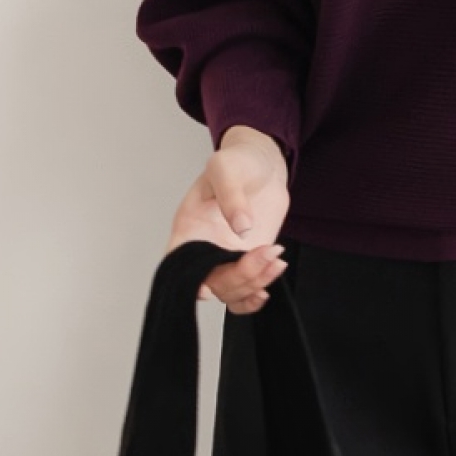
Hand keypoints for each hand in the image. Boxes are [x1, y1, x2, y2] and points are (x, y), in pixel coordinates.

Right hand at [164, 125, 291, 313]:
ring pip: (231, 292)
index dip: (194, 279)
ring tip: (276, 260)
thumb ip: (231, 196)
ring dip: (253, 285)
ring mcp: (227, 257)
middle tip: (266, 252)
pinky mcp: (249, 260)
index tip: (219, 271)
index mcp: (189, 230)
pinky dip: (256, 295)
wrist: (264, 163)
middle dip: (240, 277)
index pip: (179, 267)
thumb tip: (241, 228)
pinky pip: (246, 290)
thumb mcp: (226, 168)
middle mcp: (204, 249)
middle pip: (211, 283)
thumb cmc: (237, 161)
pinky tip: (271, 279)